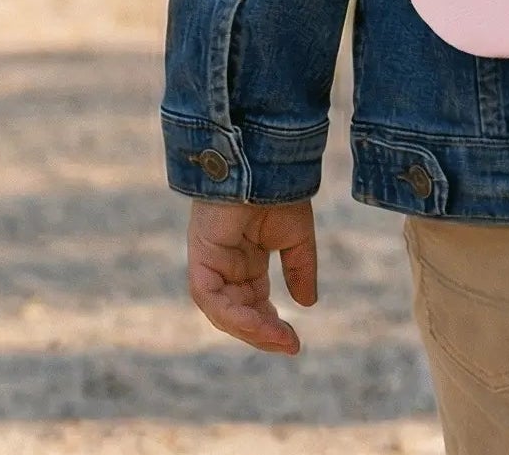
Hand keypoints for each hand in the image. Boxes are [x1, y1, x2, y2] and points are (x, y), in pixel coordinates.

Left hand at [187, 198, 318, 354]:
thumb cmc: (279, 192)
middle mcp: (226, 267)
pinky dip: (233, 314)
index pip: (254, 304)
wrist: (266, 163)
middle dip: (262, 333)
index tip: (295, 342)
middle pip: (238, 314)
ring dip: (250, 329)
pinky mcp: (200, 258)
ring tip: (278, 338)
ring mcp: (211, 263)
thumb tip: (307, 304)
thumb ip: (299, 269)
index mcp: (246, 262)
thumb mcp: (296, 238)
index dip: (272, 325)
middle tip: (289, 345)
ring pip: (223, 312)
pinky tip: (258, 322)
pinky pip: (211, 298)